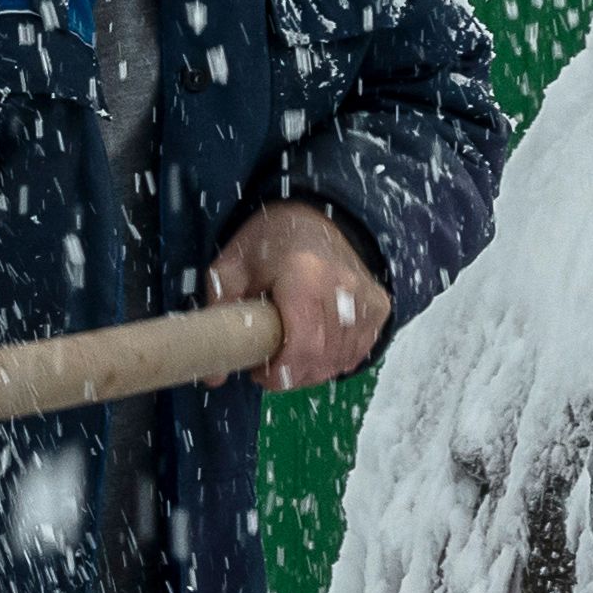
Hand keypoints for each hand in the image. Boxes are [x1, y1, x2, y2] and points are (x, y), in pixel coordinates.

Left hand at [205, 203, 389, 391]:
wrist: (318, 216)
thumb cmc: (270, 242)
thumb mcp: (232, 267)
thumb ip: (219, 313)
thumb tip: (212, 376)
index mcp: (305, 275)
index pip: (302, 344)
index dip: (280, 372)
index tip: (259, 373)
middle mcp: (344, 288)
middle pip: (321, 358)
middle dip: (291, 376)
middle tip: (268, 365)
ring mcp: (367, 298)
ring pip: (340, 360)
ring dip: (311, 371)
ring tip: (289, 353)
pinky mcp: (380, 308)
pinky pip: (357, 352)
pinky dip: (333, 361)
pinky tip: (313, 346)